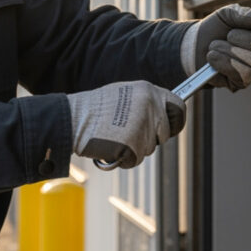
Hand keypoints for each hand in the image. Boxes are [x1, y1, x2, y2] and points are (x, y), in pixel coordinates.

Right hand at [68, 81, 185, 168]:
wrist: (72, 120)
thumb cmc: (94, 109)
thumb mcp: (125, 94)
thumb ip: (146, 102)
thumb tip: (162, 113)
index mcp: (149, 91)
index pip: (178, 106)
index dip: (176, 119)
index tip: (172, 126)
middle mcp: (150, 106)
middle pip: (165, 132)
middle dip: (151, 138)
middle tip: (130, 134)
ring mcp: (143, 126)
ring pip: (150, 148)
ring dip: (135, 148)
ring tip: (115, 137)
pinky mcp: (134, 145)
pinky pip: (136, 159)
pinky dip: (124, 158)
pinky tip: (111, 147)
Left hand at [181, 3, 250, 90]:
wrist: (192, 46)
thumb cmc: (214, 29)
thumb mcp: (228, 14)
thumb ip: (247, 15)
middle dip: (243, 40)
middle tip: (228, 36)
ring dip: (229, 51)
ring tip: (216, 46)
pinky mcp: (240, 83)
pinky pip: (239, 74)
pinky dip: (222, 63)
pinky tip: (213, 58)